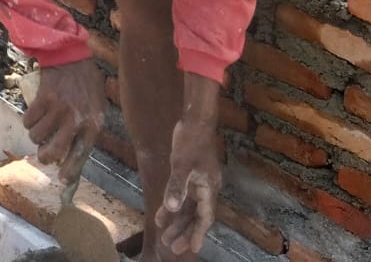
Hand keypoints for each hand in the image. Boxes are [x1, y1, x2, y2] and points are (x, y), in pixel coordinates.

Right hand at [21, 59, 103, 182]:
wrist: (72, 56)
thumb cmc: (86, 84)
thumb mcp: (96, 108)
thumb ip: (87, 129)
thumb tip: (71, 154)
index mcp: (92, 124)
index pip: (81, 154)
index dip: (70, 170)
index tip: (62, 179)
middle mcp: (75, 120)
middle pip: (54, 151)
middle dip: (45, 157)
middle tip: (44, 155)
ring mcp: (58, 109)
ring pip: (37, 136)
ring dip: (36, 136)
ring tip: (41, 130)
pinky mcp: (43, 99)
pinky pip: (28, 120)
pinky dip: (28, 122)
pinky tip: (33, 117)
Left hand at [156, 114, 221, 256]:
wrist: (195, 121)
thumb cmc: (190, 141)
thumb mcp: (181, 164)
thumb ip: (177, 186)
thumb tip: (171, 208)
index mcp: (208, 188)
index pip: (204, 217)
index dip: (198, 233)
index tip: (193, 248)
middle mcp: (206, 189)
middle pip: (195, 216)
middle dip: (184, 232)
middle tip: (171, 247)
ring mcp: (198, 183)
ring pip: (188, 208)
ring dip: (177, 221)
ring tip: (164, 236)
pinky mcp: (190, 176)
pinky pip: (182, 196)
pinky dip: (172, 205)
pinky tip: (161, 215)